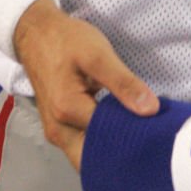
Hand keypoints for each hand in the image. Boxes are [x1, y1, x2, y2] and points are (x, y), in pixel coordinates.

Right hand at [13, 0, 158, 168]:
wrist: (36, 33)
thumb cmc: (66, 40)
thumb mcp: (98, 54)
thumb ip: (124, 83)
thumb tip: (151, 110)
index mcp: (68, 112)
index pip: (110, 138)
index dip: (133, 133)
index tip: (154, 127)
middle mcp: (58, 130)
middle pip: (95, 157)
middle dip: (121, 150)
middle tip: (146, 134)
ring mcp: (55, 131)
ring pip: (87, 154)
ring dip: (110, 146)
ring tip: (134, 129)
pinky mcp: (58, 127)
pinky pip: (81, 144)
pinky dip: (99, 139)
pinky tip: (117, 125)